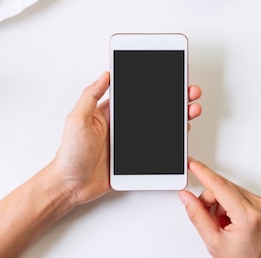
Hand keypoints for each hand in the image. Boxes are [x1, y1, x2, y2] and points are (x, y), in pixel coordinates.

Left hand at [52, 72, 202, 205]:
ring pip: (160, 127)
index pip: (136, 93)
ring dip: (177, 119)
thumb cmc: (69, 153)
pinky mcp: (136, 159)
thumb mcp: (76, 119)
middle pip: (154, 108)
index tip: (169, 74)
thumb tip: (105, 74)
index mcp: (110, 112)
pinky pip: (158, 150)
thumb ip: (90, 96)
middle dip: (174, 98)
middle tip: (189, 92)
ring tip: (191, 111)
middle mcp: (123, 125)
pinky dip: (172, 144)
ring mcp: (131, 142)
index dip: (153, 84)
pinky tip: (182, 136)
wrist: (71, 185)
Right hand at [178, 159, 260, 257]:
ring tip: (224, 226)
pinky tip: (233, 223)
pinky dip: (234, 207)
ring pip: (233, 191)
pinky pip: (244, 197)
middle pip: (225, 188)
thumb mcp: (215, 243)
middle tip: (208, 219)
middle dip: (211, 200)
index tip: (193, 164)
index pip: (220, 186)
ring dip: (223, 204)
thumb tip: (187, 198)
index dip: (203, 172)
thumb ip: (198, 216)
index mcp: (249, 217)